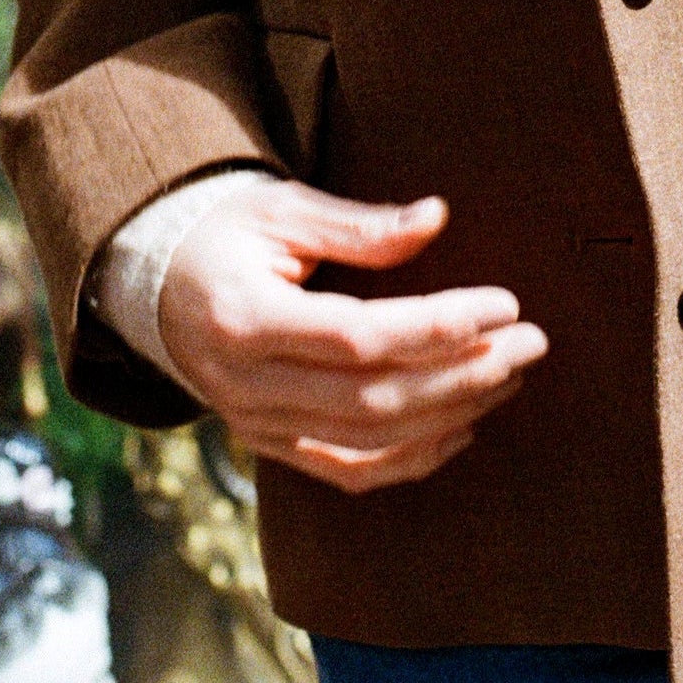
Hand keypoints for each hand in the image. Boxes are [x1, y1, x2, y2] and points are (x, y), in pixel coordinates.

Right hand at [159, 176, 546, 491]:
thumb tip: (437, 217)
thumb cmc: (225, 232)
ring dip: (450, 414)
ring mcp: (255, 425)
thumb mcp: (282, 210)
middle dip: (463, 375)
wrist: (152, 285)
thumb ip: (358, 224)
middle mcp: (247, 386)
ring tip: (510, 376)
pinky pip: (347, 472)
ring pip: (368, 441)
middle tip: (530, 342)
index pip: (359, 338)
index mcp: (245, 319)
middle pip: (373, 398)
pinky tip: (463, 430)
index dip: (437, 326)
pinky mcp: (268, 445)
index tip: (503, 304)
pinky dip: (410, 461)